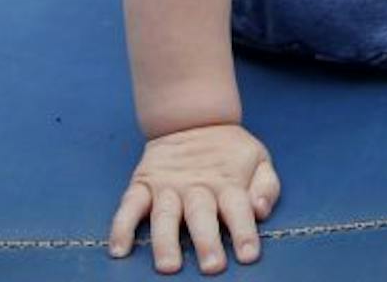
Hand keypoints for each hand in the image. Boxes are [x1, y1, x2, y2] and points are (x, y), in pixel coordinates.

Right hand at [108, 124, 280, 274]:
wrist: (193, 119)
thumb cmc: (229, 152)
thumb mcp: (258, 160)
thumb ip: (267, 186)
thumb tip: (260, 210)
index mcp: (228, 182)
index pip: (238, 208)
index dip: (244, 231)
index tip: (248, 255)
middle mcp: (197, 186)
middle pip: (201, 215)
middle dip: (206, 241)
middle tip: (212, 266)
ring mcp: (167, 186)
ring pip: (165, 214)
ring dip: (166, 240)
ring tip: (169, 265)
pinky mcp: (143, 184)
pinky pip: (129, 205)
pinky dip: (121, 226)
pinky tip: (119, 249)